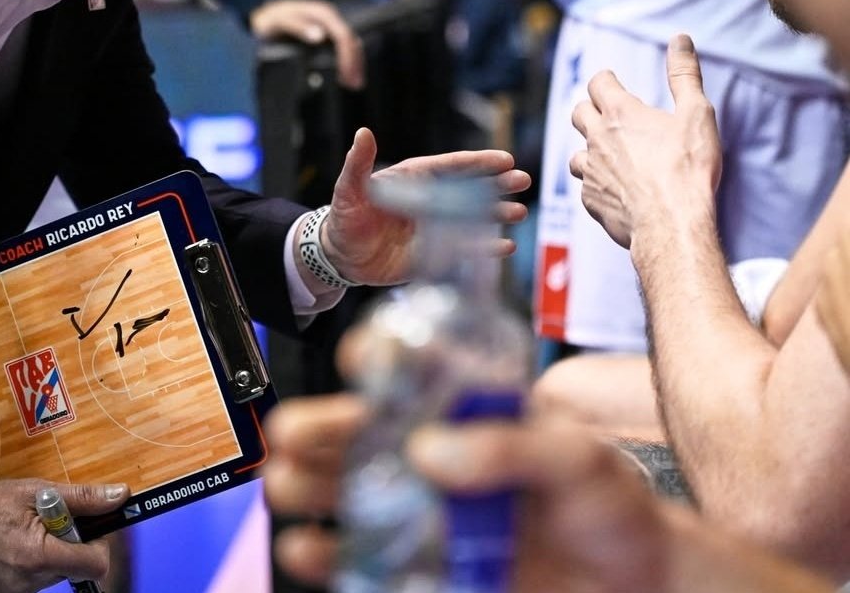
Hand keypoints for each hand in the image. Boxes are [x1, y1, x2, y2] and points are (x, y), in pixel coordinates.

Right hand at [0, 468, 128, 592]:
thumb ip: (83, 498)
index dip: (99, 545)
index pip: (94, 566)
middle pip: (70, 569)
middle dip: (68, 545)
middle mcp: (24, 584)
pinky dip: (24, 566)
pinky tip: (7, 546)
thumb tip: (121, 496)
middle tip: (48, 520)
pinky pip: (24, 584)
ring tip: (23, 531)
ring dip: (46, 555)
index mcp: (38, 557)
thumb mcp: (38, 492)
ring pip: (48, 577)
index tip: (89, 527)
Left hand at [248, 0, 364, 88]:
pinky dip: (346, 60)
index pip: (343, 36)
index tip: (346, 75)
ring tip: (354, 84)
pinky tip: (345, 74)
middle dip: (355, 63)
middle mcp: (329, 18)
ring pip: (349, 44)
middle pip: (351, 41)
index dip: (347, 56)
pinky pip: (341, 46)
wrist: (260, 14)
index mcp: (322, 14)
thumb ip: (298, 27)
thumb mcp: (279, 21)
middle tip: (355, 85)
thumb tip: (319, 36)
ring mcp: (328, 25)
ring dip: (354, 63)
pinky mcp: (324, 33)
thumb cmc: (269, 19)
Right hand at [264, 394, 663, 592]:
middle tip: (290, 437)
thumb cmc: (616, 506)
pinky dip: (333, 554)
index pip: (415, 369)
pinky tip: (309, 549)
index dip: (380, 357)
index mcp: (476, 409)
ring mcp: (434, 509)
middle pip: (363, 430)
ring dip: (310, 484)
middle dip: (318, 429)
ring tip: (284, 486)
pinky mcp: (433, 564)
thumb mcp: (577, 461)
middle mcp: (445, 452)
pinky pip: (370, 557)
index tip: (359, 360)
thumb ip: (510, 449)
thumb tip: (431, 451)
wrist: (643, 584)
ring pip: (353, 488)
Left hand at [321, 128, 529, 284]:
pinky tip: (505, 247)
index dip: (478, 162)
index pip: (451, 167)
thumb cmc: (345, 215)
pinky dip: (484, 248)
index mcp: (415, 179)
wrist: (340, 255)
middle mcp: (431, 201)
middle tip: (523, 180)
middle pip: (470, 189)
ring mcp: (435, 228)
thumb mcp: (349, 188)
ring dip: (496, 214)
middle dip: (497, 184)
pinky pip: (464, 251)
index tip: (504, 159)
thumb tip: (363, 133)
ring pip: (472, 218)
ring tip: (519, 211)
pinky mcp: (434, 255)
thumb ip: (358, 163)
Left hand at [569, 34, 720, 252]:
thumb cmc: (688, 168)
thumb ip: (685, 75)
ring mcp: (590, 171)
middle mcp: (597, 138)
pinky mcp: (590, 200)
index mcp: (620, 113)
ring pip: (577, 153)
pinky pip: (586, 187)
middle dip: (591, 109)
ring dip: (590, 151)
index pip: (598, 83)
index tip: (611, 81)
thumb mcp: (696, 114)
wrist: (672, 224)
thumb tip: (680, 39)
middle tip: (607, 114)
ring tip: (608, 156)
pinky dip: (597, 185)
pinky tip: (613, 190)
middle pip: (579, 113)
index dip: (605, 80)